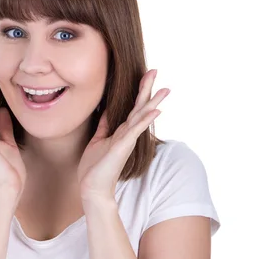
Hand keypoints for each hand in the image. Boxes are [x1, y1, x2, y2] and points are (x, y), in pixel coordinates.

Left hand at [77, 69, 169, 200]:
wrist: (92, 188)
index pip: (132, 107)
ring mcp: (126, 140)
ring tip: (165, 89)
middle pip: (139, 107)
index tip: (146, 74)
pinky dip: (144, 120)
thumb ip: (105, 126)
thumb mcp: (98, 140)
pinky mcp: (122, 147)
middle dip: (147, 89)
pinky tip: (155, 111)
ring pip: (141, 117)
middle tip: (155, 70)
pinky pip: (135, 131)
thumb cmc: (95, 167)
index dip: (138, 91)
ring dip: (152, 103)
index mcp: (121, 131)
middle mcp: (126, 134)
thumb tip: (107, 110)